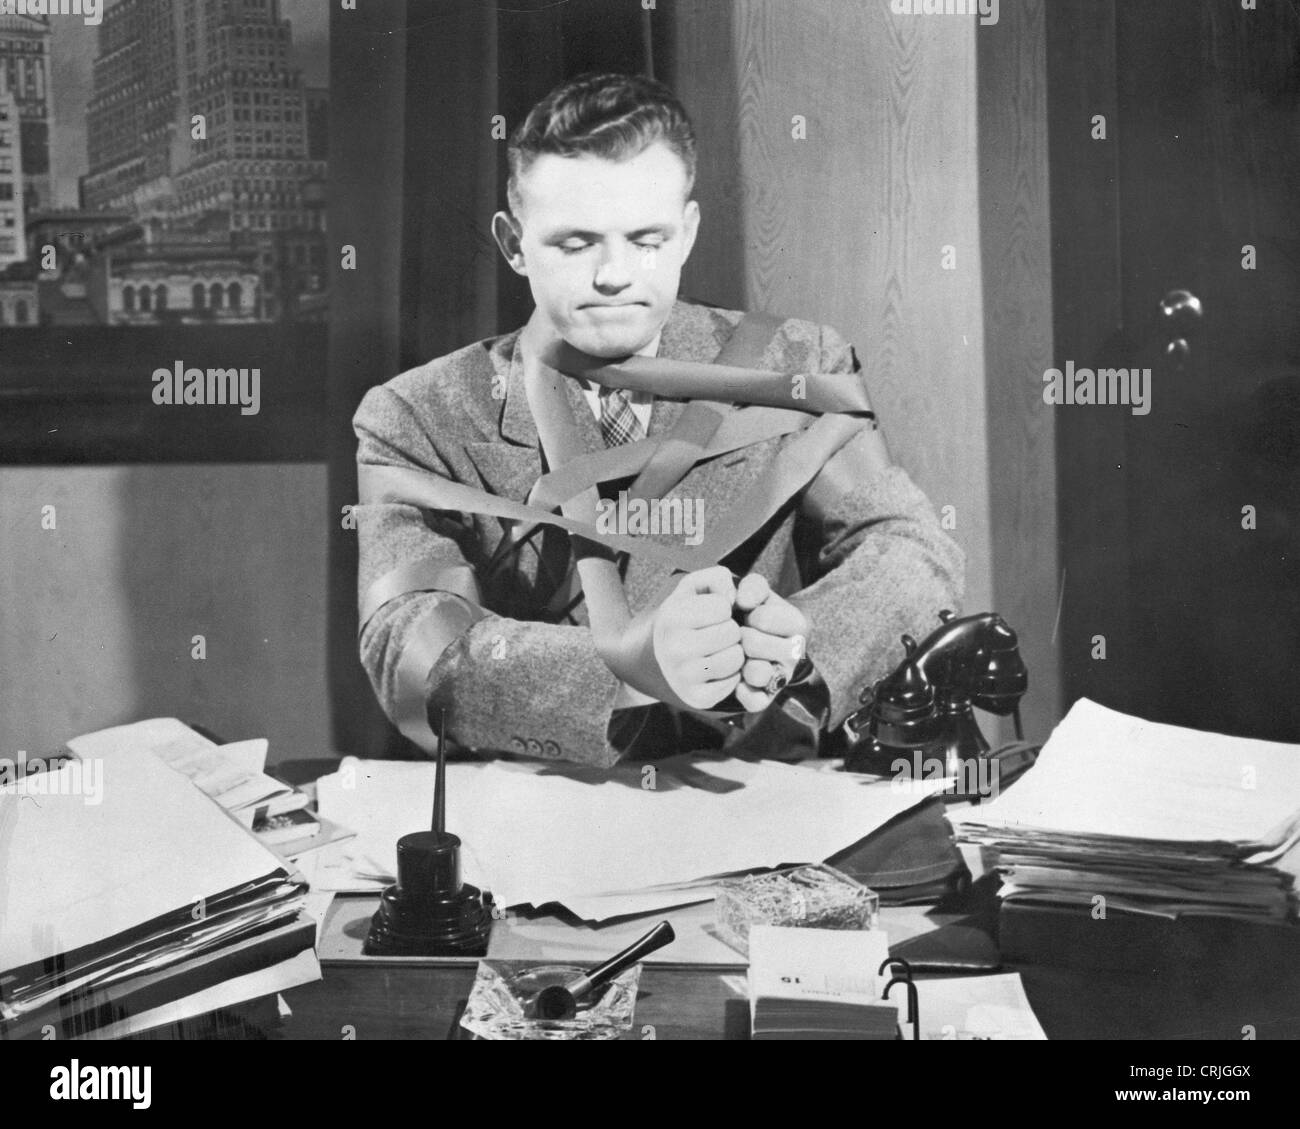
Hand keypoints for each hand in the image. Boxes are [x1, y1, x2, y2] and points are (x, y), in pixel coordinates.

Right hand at [649, 566, 744, 709]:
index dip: (720, 607)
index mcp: (672, 618)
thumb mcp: (688, 589)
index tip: (706, 614)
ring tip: (715, 650)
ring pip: (736, 659)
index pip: (723, 606)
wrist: (642, 660)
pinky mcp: (696, 699)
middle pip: (732, 633)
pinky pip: (733, 683)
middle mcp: (675, 648)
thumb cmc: (676, 619)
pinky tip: (714, 669)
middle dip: (728, 630)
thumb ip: (715, 577)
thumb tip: (736, 598)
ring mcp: (684, 677)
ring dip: (732, 652)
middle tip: (713, 633)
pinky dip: (729, 675)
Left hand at [732, 573, 808, 712]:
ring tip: (739, 655)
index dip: (746, 614)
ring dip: (739, 663)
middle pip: (752, 644)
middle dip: (740, 637)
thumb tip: (743, 600)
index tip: (748, 614)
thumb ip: (753, 585)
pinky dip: (741, 691)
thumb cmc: (754, 612)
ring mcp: (782, 677)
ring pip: (756, 673)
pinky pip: (754, 700)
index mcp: (796, 623)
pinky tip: (737, 677)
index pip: (762, 618)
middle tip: (741, 636)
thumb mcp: (756, 592)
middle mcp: (795, 653)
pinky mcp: (767, 699)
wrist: (750, 638)